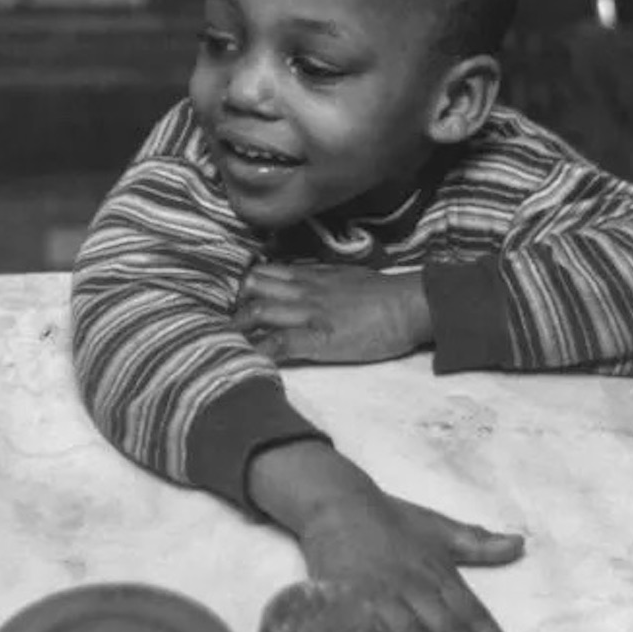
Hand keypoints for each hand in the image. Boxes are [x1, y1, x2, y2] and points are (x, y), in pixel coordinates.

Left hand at [235, 263, 430, 364]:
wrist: (409, 305)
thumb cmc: (384, 294)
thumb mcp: (347, 277)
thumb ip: (322, 279)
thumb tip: (306, 281)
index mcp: (312, 276)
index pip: (266, 272)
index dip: (244, 285)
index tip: (232, 300)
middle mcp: (304, 290)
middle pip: (253, 287)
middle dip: (234, 304)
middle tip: (224, 321)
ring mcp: (309, 313)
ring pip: (259, 310)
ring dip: (238, 326)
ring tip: (223, 341)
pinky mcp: (318, 338)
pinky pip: (280, 343)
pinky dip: (260, 351)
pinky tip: (247, 359)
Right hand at [246, 442, 523, 631]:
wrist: (337, 502)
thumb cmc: (390, 518)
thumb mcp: (437, 527)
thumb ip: (477, 542)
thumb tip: (520, 543)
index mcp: (435, 568)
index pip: (470, 607)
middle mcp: (412, 584)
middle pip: (447, 625)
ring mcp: (380, 595)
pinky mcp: (349, 602)